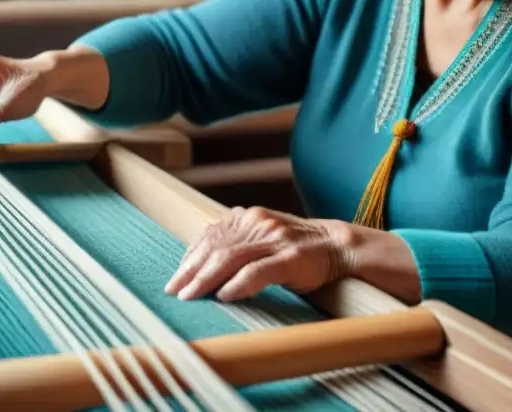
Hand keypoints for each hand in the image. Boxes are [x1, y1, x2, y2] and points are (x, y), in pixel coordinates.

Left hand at [163, 206, 350, 302]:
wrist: (338, 246)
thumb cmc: (297, 246)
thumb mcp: (264, 235)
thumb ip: (238, 240)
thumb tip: (205, 252)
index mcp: (248, 216)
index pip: (210, 236)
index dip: (190, 257)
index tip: (176, 277)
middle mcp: (258, 223)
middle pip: (216, 247)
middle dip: (191, 271)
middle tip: (173, 291)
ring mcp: (275, 239)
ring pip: (231, 258)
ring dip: (206, 279)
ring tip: (190, 296)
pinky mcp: (291, 258)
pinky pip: (259, 271)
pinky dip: (239, 283)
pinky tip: (224, 295)